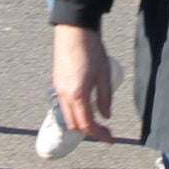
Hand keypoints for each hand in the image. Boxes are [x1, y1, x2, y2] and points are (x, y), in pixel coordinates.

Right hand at [53, 25, 114, 140]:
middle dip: (90, 131)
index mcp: (77, 95)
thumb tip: (106, 116)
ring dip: (81, 122)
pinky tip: (86, 105)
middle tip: (105, 130)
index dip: (100, 135)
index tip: (111, 138)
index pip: (87, 125)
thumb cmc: (91, 49)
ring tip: (96, 119)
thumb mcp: (104, 74)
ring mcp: (58, 89)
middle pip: (75, 125)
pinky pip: (64, 105)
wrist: (74, 29)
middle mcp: (64, 95)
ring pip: (68, 116)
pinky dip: (75, 111)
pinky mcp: (57, 82)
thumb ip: (105, 98)